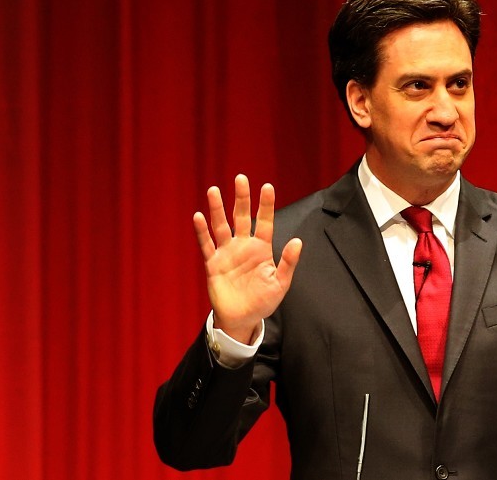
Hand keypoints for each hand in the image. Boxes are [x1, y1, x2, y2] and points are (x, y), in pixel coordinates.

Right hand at [193, 174, 301, 342]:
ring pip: (221, 226)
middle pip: (242, 217)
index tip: (267, 186)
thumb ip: (288, 262)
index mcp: (262, 249)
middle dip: (241, 198)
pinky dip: (202, 232)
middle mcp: (244, 246)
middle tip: (240, 178)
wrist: (243, 319)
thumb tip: (298, 241)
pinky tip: (198, 217)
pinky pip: (206, 245)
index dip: (266, 205)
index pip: (265, 222)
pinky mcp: (213, 264)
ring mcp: (227, 253)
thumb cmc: (264, 301)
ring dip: (217, 209)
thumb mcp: (280, 283)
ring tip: (214, 190)